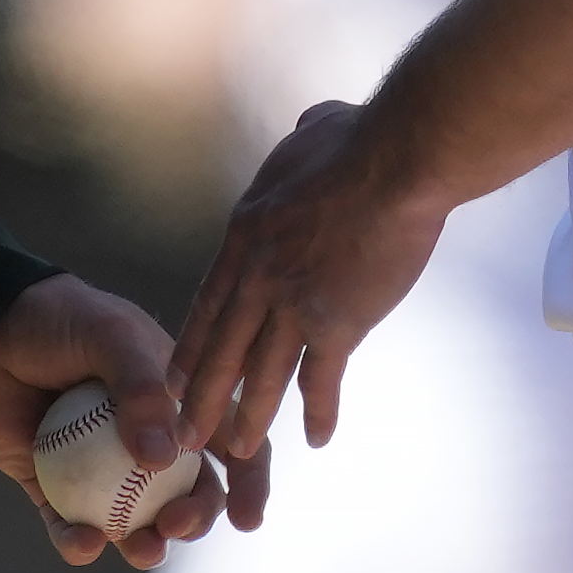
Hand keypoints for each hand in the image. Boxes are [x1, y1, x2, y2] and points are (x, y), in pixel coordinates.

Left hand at [0, 273, 264, 566]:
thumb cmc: (61, 321)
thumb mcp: (111, 336)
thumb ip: (140, 389)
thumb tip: (162, 460)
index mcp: (179, 401)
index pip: (229, 442)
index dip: (249, 482)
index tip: (248, 517)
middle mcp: (149, 441)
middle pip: (190, 493)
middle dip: (196, 518)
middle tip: (177, 524)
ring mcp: (103, 470)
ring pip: (137, 521)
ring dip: (146, 544)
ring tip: (143, 549)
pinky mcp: (55, 490)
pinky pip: (72, 526)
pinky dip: (79, 542)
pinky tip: (81, 543)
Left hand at [171, 101, 453, 461]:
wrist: (398, 161)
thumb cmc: (363, 138)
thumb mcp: (314, 129)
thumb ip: (302, 134)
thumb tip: (310, 122)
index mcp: (247, 234)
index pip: (208, 303)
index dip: (191, 346)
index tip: (173, 378)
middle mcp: (258, 277)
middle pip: (221, 350)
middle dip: (199, 398)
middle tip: (182, 436)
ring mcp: (294, 304)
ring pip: (262, 375)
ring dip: (250, 417)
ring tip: (240, 450)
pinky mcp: (337, 323)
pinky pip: (322, 379)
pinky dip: (319, 411)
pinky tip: (317, 438)